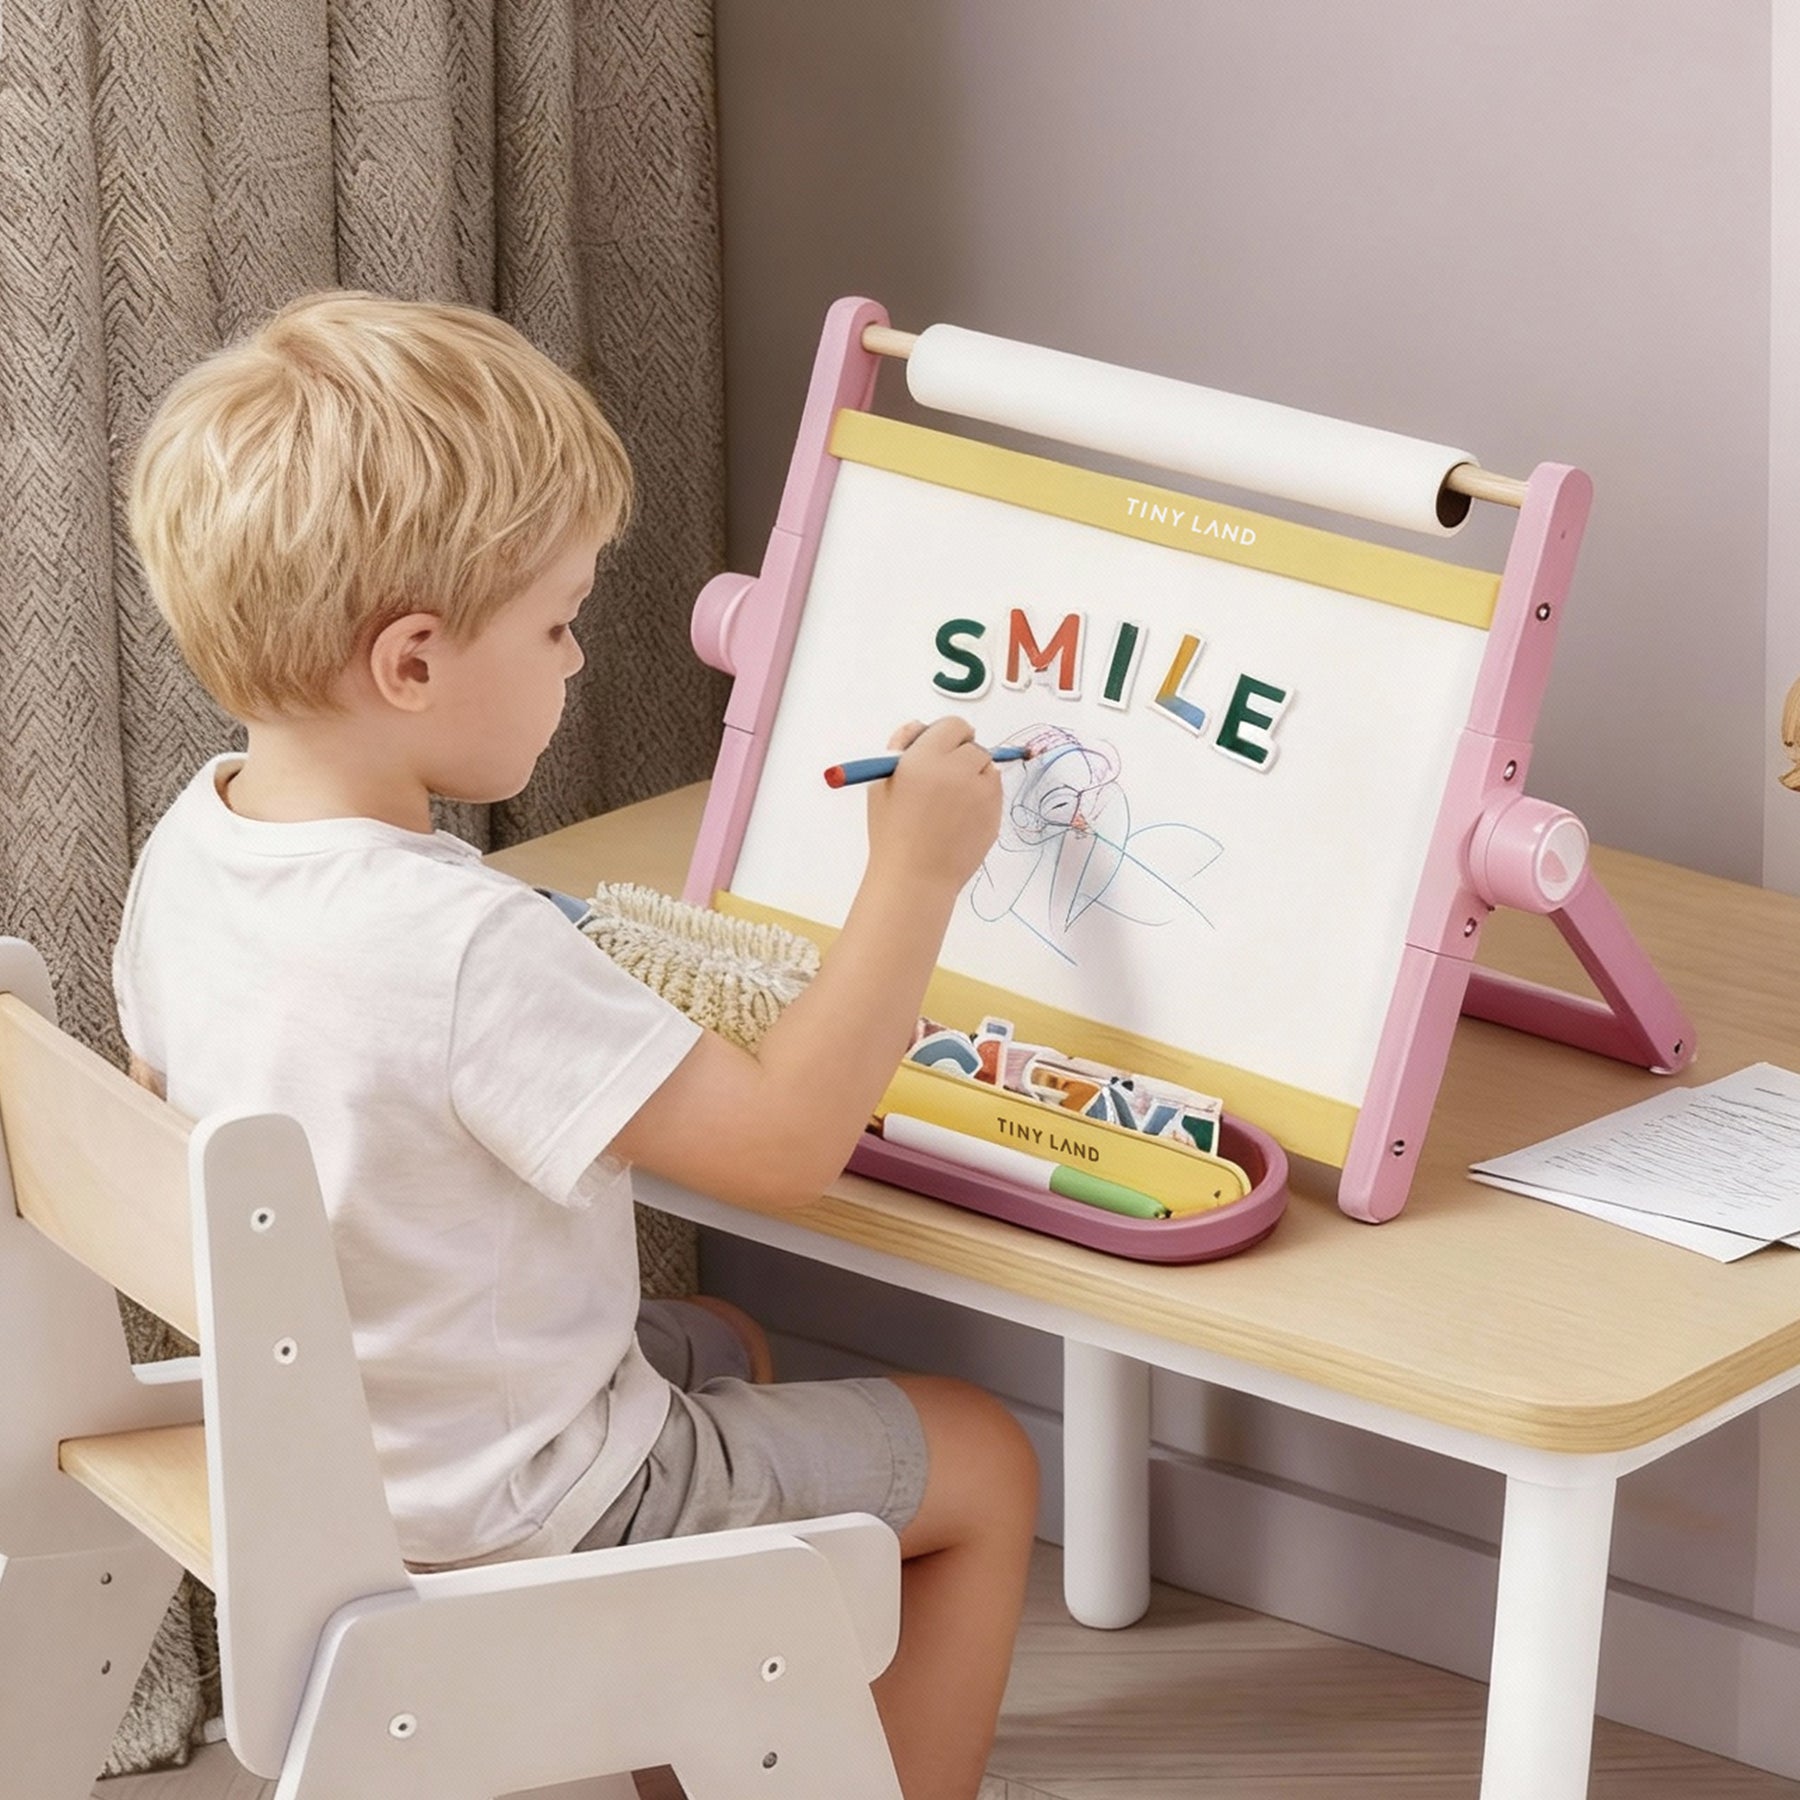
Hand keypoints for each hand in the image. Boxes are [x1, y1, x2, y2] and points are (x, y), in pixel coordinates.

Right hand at [865, 716, 1001, 892]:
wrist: (915, 877)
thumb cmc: (892, 831)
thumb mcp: (882, 783)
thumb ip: (900, 746)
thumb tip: (919, 726)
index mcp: (924, 758)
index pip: (953, 726)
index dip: (947, 737)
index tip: (940, 751)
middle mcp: (956, 770)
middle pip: (974, 746)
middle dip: (961, 757)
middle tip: (943, 781)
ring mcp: (980, 793)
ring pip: (988, 768)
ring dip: (975, 776)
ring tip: (951, 803)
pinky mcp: (995, 813)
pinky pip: (995, 792)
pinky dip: (983, 798)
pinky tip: (961, 818)